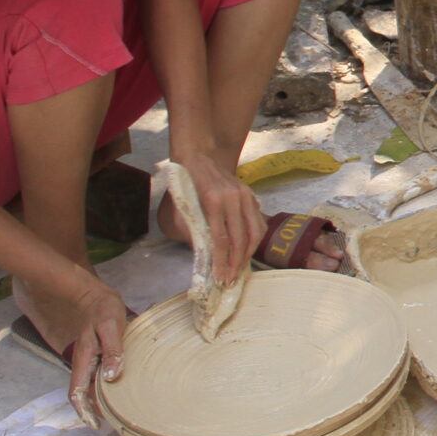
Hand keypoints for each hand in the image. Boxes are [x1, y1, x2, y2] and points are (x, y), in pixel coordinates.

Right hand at [17, 272, 130, 426]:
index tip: (94, 425)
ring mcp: (88, 359)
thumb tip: (111, 376)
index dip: (83, 411)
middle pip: (83, 394)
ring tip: (118, 412)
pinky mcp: (95, 355)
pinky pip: (96, 376)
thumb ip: (113, 350)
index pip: (76, 392)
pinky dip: (104, 388)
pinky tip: (118, 390)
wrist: (91, 294)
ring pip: (90, 386)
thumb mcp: (111, 326)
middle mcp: (83, 363)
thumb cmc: (102, 308)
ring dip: (100, 401)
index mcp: (84, 359)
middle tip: (115, 423)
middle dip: (94, 411)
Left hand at [176, 145, 265, 282]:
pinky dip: (255, 239)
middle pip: (241, 239)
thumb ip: (190, 232)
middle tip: (231, 280)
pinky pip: (258, 222)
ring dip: (248, 254)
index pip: (221, 239)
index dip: (222, 261)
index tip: (220, 278)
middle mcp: (234, 198)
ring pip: (255, 232)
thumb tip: (202, 257)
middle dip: (236, 263)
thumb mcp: (178, 209)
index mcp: (213, 201)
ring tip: (239, 268)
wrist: (197, 156)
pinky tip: (246, 250)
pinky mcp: (251, 195)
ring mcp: (245, 196)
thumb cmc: (184, 183)